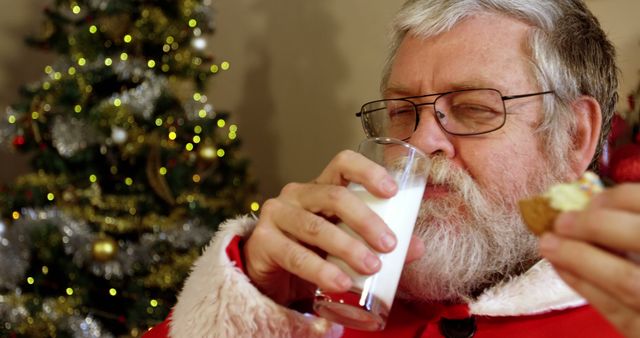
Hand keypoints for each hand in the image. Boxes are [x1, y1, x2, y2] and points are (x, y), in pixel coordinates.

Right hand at [243, 150, 425, 304]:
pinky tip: (340, 282)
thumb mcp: (346, 243)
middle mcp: (296, 194)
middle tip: (389, 245)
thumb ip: (378, 242)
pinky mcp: (263, 242)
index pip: (342, 163)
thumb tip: (417, 246)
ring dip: (347, 247)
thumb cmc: (313, 253)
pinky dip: (321, 270)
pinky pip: (295, 255)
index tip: (392, 191)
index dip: (368, 171)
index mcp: (320, 187)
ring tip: (372, 267)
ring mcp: (277, 215)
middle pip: (333, 195)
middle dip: (365, 220)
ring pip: (316, 227)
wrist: (269, 277)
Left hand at [539, 183, 639, 336]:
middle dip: (596, 226)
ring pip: (625, 280)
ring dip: (579, 257)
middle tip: (561, 220)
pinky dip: (583, 284)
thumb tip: (590, 205)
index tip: (591, 198)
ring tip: (549, 243)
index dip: (622, 199)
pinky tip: (560, 266)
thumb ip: (631, 224)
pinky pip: (615, 310)